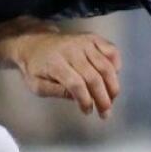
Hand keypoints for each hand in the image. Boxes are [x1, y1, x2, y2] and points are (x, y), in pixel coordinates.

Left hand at [0, 19, 121, 117]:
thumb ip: (56, 92)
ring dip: (113, 85)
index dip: (85, 100)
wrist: (34, 43)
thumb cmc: (35, 68)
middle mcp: (72, 50)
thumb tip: (78, 98)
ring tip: (111, 99)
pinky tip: (113, 77)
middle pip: (94, 77)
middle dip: (103, 98)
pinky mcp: (92, 38)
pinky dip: (116, 64)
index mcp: (55, 63)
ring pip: (106, 65)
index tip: (87, 111)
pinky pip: (111, 50)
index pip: (76, 84)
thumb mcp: (37, 86)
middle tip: (105, 113)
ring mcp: (84, 42)